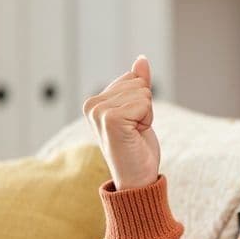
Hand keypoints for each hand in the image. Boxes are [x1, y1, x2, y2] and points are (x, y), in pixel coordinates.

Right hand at [82, 56, 160, 190]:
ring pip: (143, 92)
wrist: (137, 179)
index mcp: (94, 102)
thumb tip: (141, 59)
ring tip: (134, 134)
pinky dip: (147, 119)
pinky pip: (144, 102)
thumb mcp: (139, 110)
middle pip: (138, 83)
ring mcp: (99, 112)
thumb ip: (138, 84)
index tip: (132, 123)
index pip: (132, 78)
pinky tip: (136, 135)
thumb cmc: (137, 148)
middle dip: (145, 107)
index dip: (141, 101)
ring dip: (146, 115)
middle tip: (134, 131)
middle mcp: (91, 105)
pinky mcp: (111, 119)